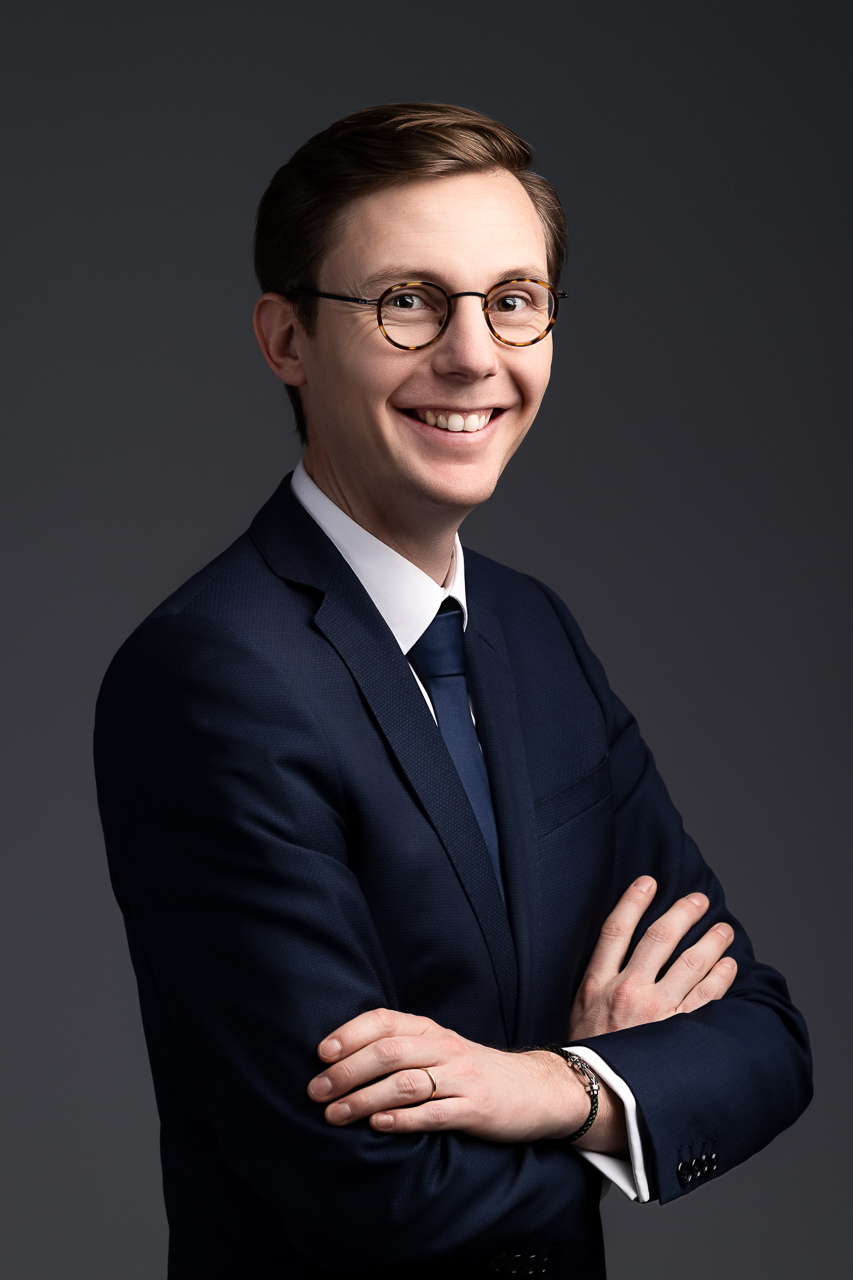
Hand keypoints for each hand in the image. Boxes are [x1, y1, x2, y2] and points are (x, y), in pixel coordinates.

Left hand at [307, 1009, 623, 1148]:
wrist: (536, 1090)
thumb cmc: (473, 1072)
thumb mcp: (439, 1050)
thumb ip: (401, 1049)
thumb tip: (340, 1061)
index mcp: (430, 1031)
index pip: (384, 1021)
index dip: (350, 1034)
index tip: (321, 1053)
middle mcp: (444, 1048)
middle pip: (389, 1052)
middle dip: (347, 1071)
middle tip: (315, 1091)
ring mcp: (461, 1077)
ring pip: (406, 1083)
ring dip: (365, 1099)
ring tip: (335, 1115)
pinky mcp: (476, 1108)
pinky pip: (436, 1113)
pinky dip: (404, 1119)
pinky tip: (380, 1126)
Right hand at [569, 876, 737, 1039]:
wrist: (591, 1097)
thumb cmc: (585, 1053)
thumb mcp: (579, 1011)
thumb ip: (597, 983)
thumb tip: (619, 953)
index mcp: (597, 984)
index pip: (616, 930)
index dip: (633, 901)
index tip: (648, 882)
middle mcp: (627, 992)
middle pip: (659, 938)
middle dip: (682, 913)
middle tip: (699, 901)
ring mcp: (655, 1013)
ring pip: (690, 963)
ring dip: (711, 941)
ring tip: (723, 930)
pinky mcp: (677, 1034)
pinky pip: (707, 998)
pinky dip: (721, 977)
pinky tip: (729, 966)